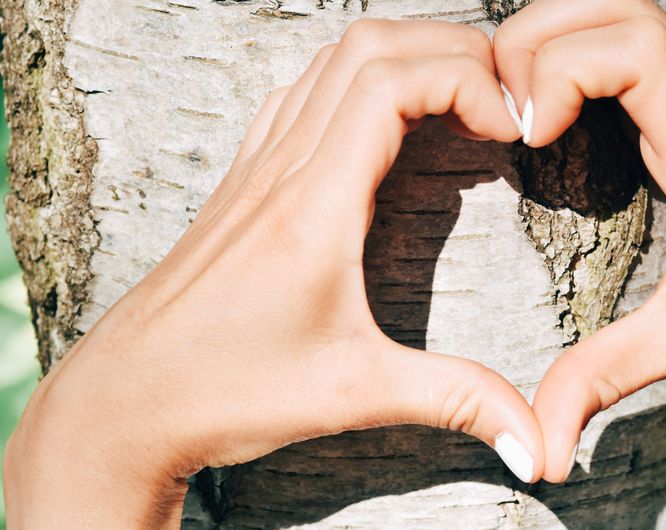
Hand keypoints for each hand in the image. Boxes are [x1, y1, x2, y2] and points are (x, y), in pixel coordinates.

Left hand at [3, 20, 543, 527]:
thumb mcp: (354, 393)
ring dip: (406, 55)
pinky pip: (303, 92)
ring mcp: (258, 166)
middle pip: (369, 46)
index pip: (392, 81)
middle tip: (503, 99)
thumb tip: (534, 441)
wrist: (126, 398)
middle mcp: (282, 167)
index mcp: (313, 204)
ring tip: (461, 97)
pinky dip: (359, 79)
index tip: (511, 131)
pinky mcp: (247, 181)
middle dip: (452, 51)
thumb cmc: (224, 390)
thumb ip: (454, 401)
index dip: (467, 82)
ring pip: (333, 59)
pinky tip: (386, 121)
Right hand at [493, 0, 665, 481]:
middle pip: (620, 9)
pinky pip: (630, 32)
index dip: (564, 69)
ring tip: (518, 95)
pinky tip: (554, 95)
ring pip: (624, 7)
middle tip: (504, 108)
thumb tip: (545, 442)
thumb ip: (610, 376)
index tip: (530, 131)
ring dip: (556, 34)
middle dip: (540, 42)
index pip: (638, 52)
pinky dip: (577, 43)